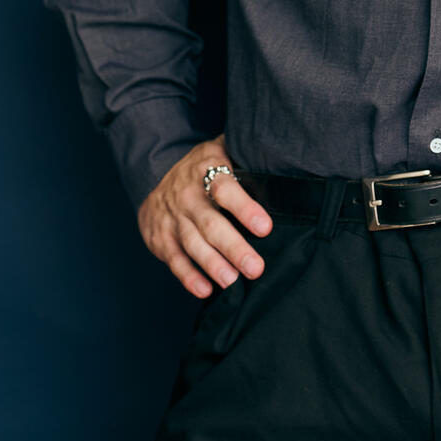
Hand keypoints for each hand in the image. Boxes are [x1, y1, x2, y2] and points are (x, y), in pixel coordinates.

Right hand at [136, 134, 273, 298]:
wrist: (156, 176)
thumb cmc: (205, 168)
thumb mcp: (222, 150)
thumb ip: (246, 156)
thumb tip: (285, 157)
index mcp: (207, 170)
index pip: (225, 189)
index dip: (245, 209)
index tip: (265, 228)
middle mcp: (188, 195)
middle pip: (211, 224)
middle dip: (234, 248)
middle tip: (255, 268)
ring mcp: (173, 218)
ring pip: (193, 243)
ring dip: (212, 264)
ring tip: (232, 281)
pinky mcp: (161, 238)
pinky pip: (174, 259)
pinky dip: (188, 276)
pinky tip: (205, 289)